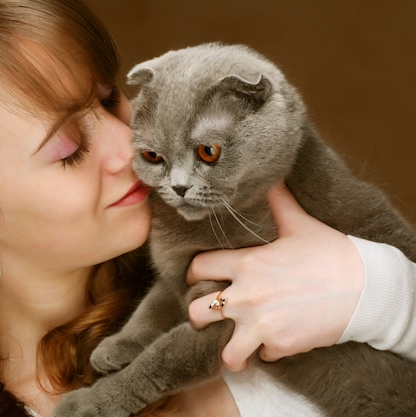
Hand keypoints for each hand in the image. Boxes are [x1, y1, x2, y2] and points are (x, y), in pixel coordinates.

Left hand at [187, 183, 364, 370]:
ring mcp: (261, 324)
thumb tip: (268, 177)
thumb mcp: (300, 224)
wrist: (365, 289)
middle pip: (197, 311)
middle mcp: (247, 296)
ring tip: (232, 346)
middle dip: (198, 315)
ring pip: (224, 349)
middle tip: (207, 314)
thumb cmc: (332, 254)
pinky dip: (264, 354)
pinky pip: (260, 357)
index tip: (197, 278)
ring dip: (227, 349)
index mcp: (247, 264)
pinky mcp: (280, 346)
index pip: (199, 267)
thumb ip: (277, 204)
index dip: (193, 273)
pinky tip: (271, 345)